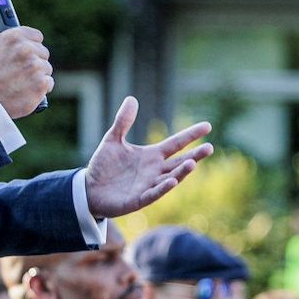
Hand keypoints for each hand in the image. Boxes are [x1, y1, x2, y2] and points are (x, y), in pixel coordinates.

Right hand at [0, 27, 52, 118]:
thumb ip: (6, 40)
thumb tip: (18, 40)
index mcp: (14, 38)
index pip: (37, 36)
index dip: (33, 45)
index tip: (29, 53)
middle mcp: (26, 49)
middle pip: (43, 52)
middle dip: (35, 61)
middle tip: (22, 72)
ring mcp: (35, 66)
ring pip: (46, 68)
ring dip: (38, 75)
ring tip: (23, 83)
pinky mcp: (41, 83)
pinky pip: (48, 82)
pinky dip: (41, 88)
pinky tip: (29, 91)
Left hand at [84, 98, 211, 217]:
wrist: (89, 190)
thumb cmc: (104, 166)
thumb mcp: (113, 140)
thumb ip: (123, 121)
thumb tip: (132, 98)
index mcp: (151, 156)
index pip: (175, 143)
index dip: (191, 135)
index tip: (207, 126)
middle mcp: (155, 170)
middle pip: (179, 162)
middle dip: (195, 156)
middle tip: (209, 147)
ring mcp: (148, 185)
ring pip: (170, 178)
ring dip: (181, 172)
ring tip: (193, 163)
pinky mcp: (139, 199)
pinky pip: (153, 193)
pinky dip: (163, 188)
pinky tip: (172, 181)